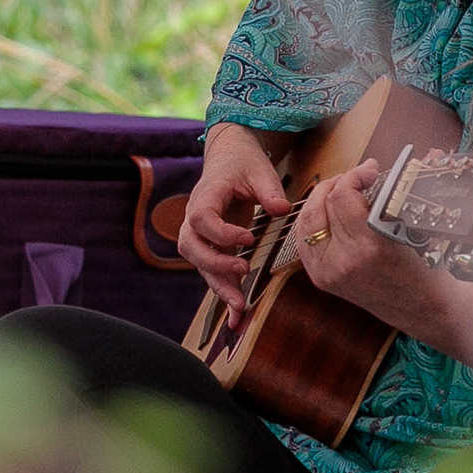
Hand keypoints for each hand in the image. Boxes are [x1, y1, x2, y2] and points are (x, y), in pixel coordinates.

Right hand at [181, 125, 293, 309]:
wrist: (228, 159)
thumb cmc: (243, 163)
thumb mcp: (260, 170)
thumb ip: (269, 190)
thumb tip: (282, 209)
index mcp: (205, 196)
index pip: (201, 218)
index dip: (221, 233)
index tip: (247, 239)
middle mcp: (195, 217)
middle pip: (191, 246)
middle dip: (214, 265)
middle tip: (243, 271)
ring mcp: (200, 234)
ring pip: (199, 264)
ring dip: (218, 286)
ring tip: (240, 307)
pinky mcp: (211, 246)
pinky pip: (212, 271)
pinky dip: (224, 291)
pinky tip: (238, 314)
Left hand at [288, 159, 440, 331]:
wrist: (421, 307)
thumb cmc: (422, 267)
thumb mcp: (409, 228)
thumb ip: (382, 199)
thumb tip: (369, 170)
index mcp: (368, 248)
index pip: (343, 196)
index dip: (355, 175)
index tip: (370, 170)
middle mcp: (342, 261)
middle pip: (322, 205)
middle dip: (337, 183)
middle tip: (356, 177)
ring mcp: (327, 272)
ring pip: (307, 220)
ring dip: (321, 199)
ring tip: (341, 190)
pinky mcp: (321, 278)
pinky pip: (305, 238)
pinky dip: (314, 220)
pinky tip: (329, 212)